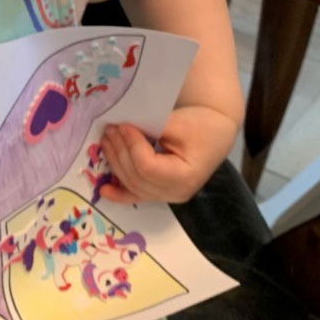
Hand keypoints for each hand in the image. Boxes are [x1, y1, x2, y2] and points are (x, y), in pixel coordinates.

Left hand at [100, 107, 238, 204]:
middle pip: (137, 177)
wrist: (215, 131)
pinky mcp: (161, 192)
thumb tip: (120, 130)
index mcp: (186, 176)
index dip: (131, 146)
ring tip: (106, 140)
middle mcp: (177, 192)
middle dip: (119, 152)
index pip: (148, 166)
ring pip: (132, 184)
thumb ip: (149, 130)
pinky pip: (136, 196)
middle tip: (109, 129)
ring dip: (115, 163)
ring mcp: (168, 196)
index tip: (123, 126)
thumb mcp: (178, 123)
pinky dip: (119, 193)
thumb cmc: (200, 125)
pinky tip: (103, 191)